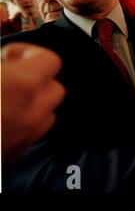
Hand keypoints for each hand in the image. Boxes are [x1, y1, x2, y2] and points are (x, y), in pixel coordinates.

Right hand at [1, 43, 64, 161]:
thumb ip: (5, 63)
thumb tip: (8, 61)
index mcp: (21, 84)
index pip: (51, 61)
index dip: (30, 55)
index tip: (10, 58)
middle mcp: (31, 112)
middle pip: (54, 88)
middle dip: (33, 81)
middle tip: (8, 79)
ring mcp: (26, 137)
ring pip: (46, 114)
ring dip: (32, 104)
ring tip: (5, 101)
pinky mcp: (16, 155)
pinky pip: (33, 134)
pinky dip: (24, 125)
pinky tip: (2, 121)